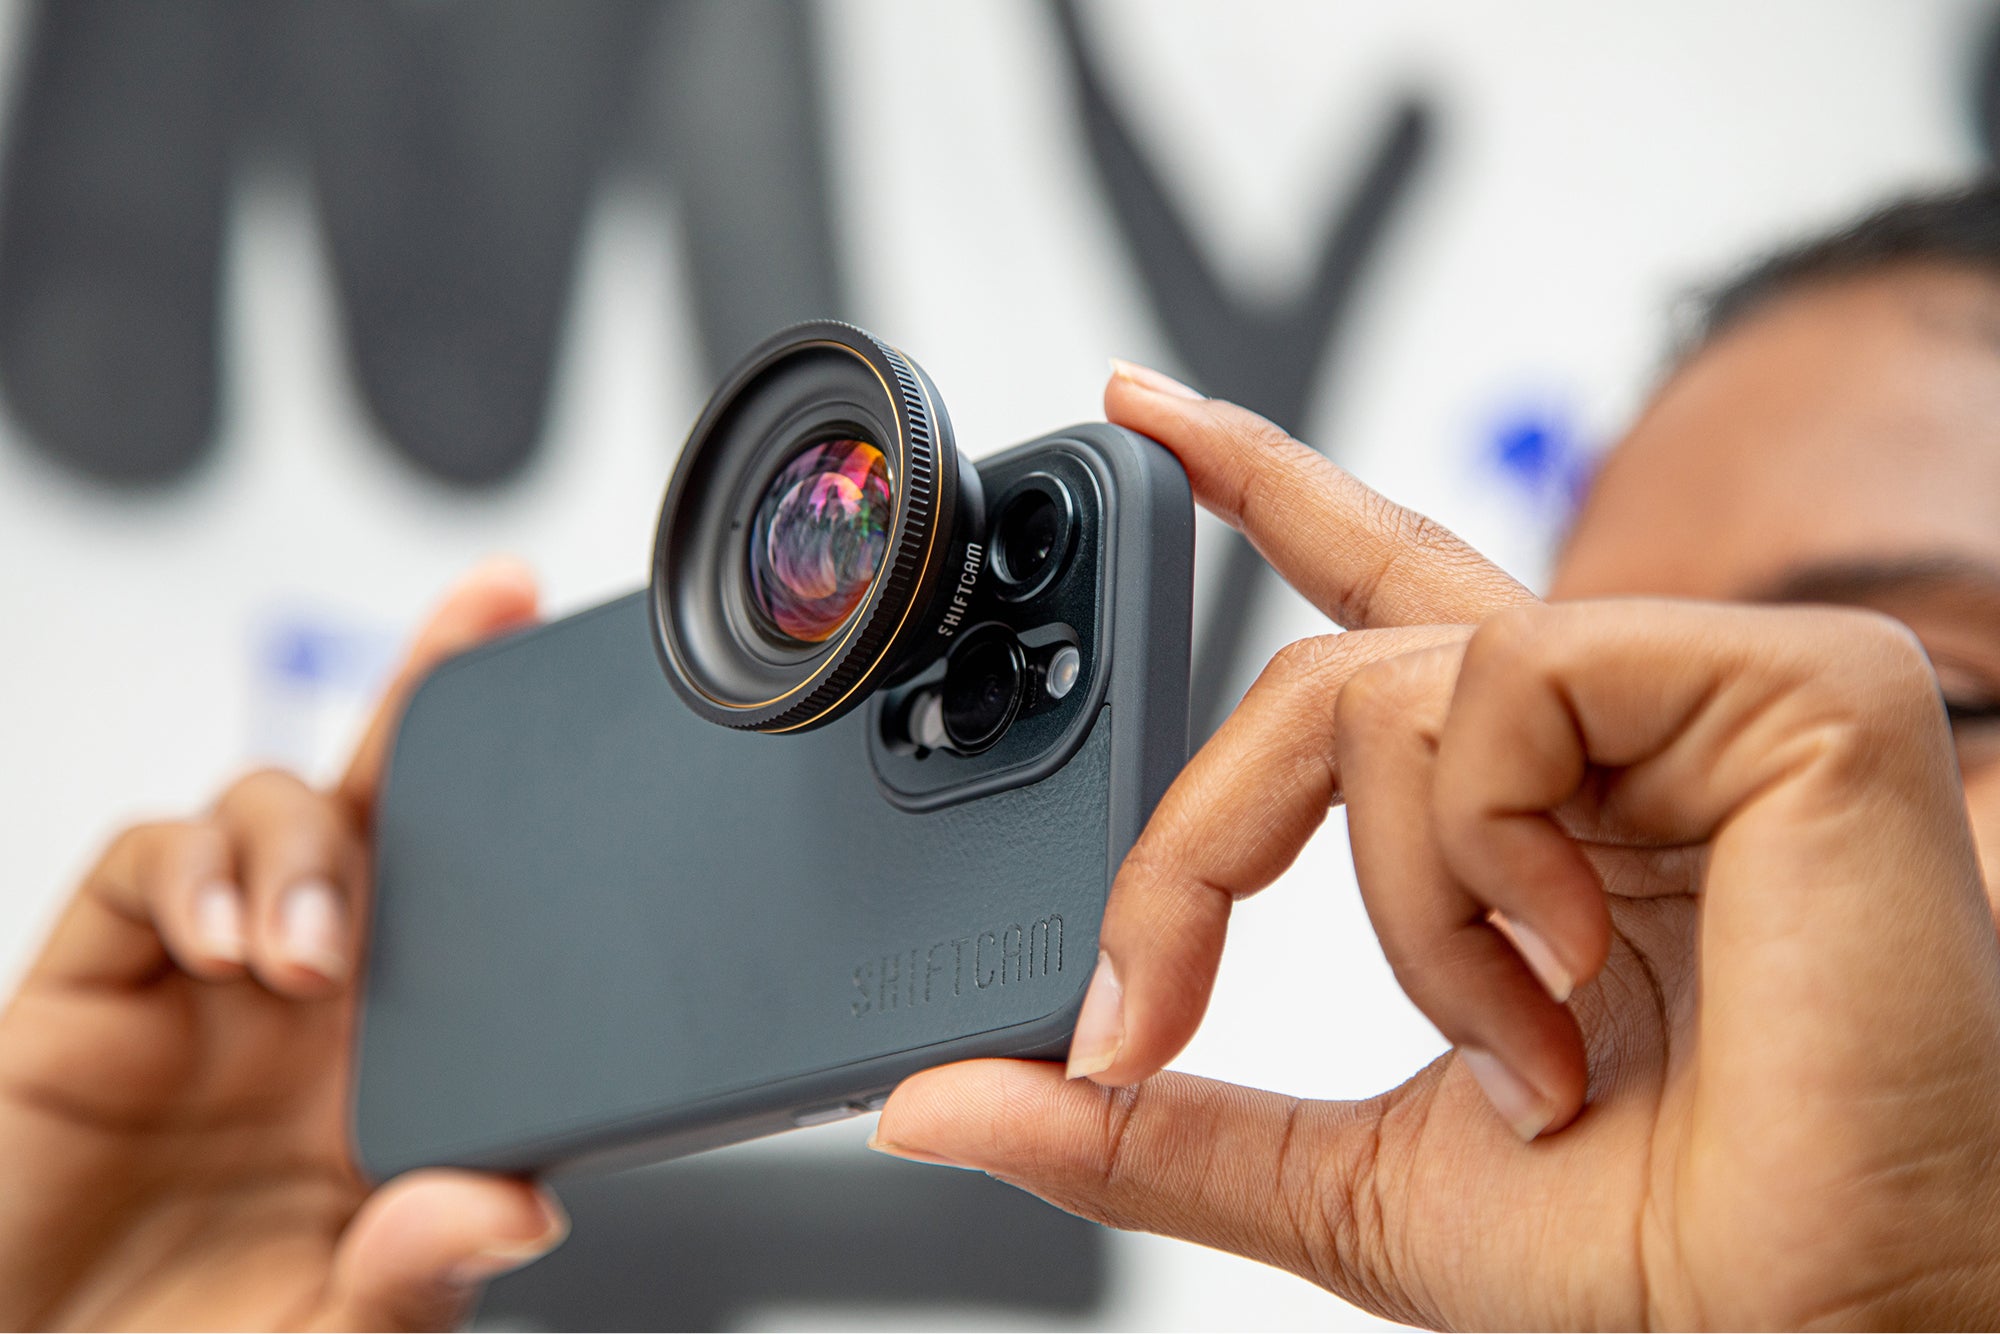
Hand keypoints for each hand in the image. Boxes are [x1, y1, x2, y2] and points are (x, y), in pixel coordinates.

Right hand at [0, 562, 554, 1331]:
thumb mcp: (336, 1326)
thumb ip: (417, 1270)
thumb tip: (516, 1210)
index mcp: (405, 1057)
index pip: (488, 902)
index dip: (538, 806)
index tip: (605, 718)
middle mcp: (316, 997)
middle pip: (386, 806)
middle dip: (433, 694)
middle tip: (487, 615)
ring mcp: (206, 976)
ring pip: (271, 808)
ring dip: (303, 847)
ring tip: (311, 956)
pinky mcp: (96, 981)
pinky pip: (147, 862)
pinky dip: (192, 875)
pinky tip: (225, 944)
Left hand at [872, 366, 1999, 1327]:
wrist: (1834, 1330)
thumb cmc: (1659, 1257)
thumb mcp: (1344, 1176)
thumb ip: (1154, 1121)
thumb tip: (948, 1096)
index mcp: (1540, 810)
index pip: (1381, 603)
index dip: (1260, 488)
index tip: (1140, 415)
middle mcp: (1618, 732)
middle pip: (1324, 669)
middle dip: (1198, 843)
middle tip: (1152, 999)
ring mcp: (1704, 689)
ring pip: (1379, 694)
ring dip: (1403, 915)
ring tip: (1527, 1045)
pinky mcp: (1782, 680)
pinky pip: (1494, 690)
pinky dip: (1478, 859)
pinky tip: (1581, 965)